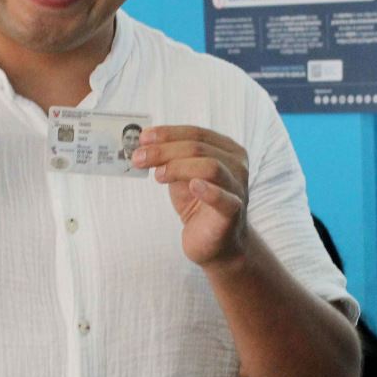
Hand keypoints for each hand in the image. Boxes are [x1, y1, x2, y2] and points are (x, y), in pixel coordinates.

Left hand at [132, 126, 249, 266]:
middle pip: (198, 148)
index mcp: (226, 150)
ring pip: (210, 166)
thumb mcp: (182, 176)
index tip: (142, 138)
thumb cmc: (199, 205)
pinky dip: (207, 190)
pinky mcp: (233, 211)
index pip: (195, 133)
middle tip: (139, 157)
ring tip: (158, 176)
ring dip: (178, 166)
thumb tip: (143, 144)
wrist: (216, 243)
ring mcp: (238, 187)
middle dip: (164, 150)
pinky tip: (192, 186)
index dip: (167, 134)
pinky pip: (223, 198)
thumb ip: (169, 159)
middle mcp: (236, 165)